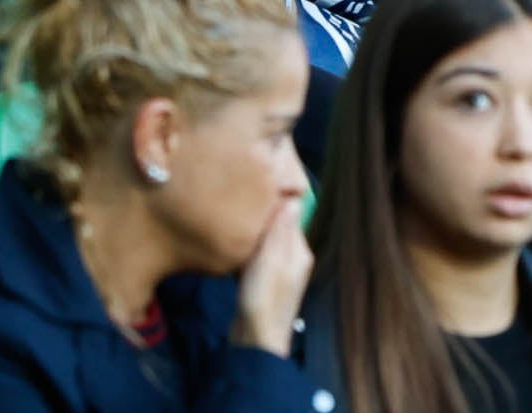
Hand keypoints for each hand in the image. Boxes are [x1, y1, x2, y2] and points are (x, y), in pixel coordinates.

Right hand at [229, 196, 312, 356]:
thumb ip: (281, 231)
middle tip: (239, 205)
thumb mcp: (271, 259)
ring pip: (265, 245)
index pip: (291, 217)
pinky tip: (231, 250)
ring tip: (233, 224)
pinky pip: (255, 261)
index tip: (256, 190)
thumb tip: (293, 198)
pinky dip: (245, 254)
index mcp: (300, 252)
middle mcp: (293, 261)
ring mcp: (278, 275)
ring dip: (251, 237)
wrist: (254, 342)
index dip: (276, 204)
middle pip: (277, 230)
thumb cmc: (263, 298)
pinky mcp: (262, 286)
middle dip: (261, 219)